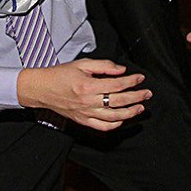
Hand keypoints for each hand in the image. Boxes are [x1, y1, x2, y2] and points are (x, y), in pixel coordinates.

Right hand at [16, 58, 149, 130]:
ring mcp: (86, 113)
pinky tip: (122, 118)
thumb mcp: (82, 64)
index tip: (140, 78)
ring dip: (130, 113)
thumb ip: (103, 66)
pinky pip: (102, 127)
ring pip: (114, 117)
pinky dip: (115, 124)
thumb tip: (121, 70)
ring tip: (140, 107)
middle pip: (119, 101)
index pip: (117, 84)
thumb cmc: (60, 75)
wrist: (42, 89)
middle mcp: (88, 101)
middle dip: (136, 97)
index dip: (132, 81)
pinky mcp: (82, 121)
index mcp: (88, 85)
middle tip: (147, 93)